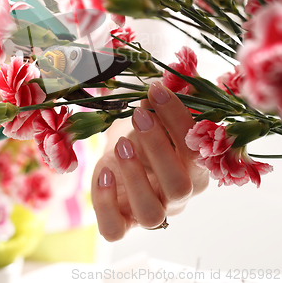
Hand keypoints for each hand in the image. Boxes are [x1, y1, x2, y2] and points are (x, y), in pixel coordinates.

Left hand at [91, 81, 208, 240]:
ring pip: (151, 214)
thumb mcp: (159, 111)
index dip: (178, 120)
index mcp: (196, 168)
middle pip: (178, 186)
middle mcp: (178, 196)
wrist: (123, 152)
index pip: (196, 151)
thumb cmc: (147, 130)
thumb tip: (177, 71)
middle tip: (139, 114)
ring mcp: (150, 212)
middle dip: (158, 146)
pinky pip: (115, 229)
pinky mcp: (122, 221)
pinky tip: (104, 172)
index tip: (155, 90)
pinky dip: (106, 203)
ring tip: (121, 143)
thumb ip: (172, 94)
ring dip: (135, 176)